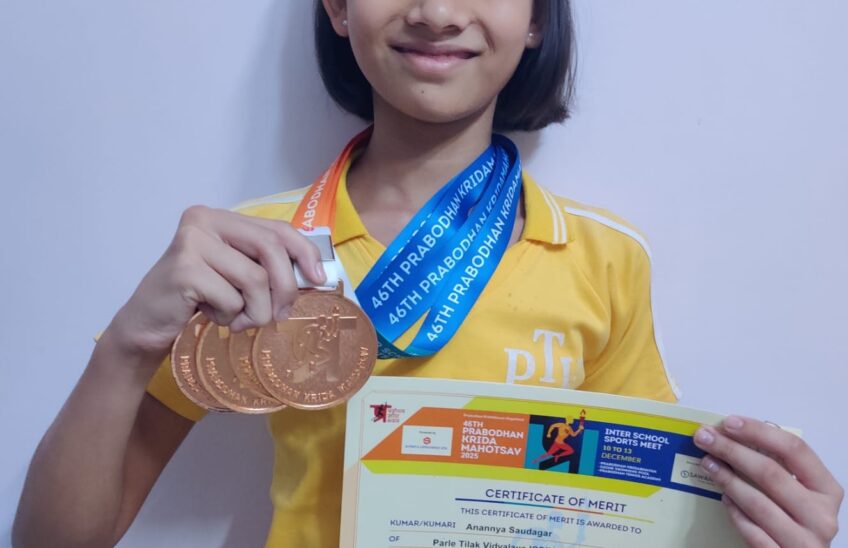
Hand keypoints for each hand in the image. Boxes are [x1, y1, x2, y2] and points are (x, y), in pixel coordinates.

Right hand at [106, 205, 326, 364]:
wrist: (148, 323)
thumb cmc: (199, 298)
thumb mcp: (236, 274)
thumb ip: (266, 265)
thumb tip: (316, 274)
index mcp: (221, 217)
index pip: (277, 228)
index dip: (305, 253)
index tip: (319, 279)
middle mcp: (203, 220)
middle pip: (270, 250)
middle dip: (284, 288)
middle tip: (279, 314)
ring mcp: (191, 243)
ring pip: (255, 280)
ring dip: (254, 311)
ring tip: (236, 318)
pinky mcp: (183, 270)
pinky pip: (231, 300)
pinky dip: (229, 317)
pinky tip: (210, 314)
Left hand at [694, 416, 842, 546]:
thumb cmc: (797, 520)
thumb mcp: (798, 493)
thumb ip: (778, 468)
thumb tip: (733, 436)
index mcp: (826, 489)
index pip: (794, 449)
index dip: (759, 432)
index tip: (729, 423)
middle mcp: (821, 515)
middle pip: (771, 473)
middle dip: (732, 451)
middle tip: (705, 438)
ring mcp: (804, 541)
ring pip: (758, 503)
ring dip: (727, 479)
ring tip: (707, 464)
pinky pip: (752, 532)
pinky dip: (735, 513)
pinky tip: (723, 499)